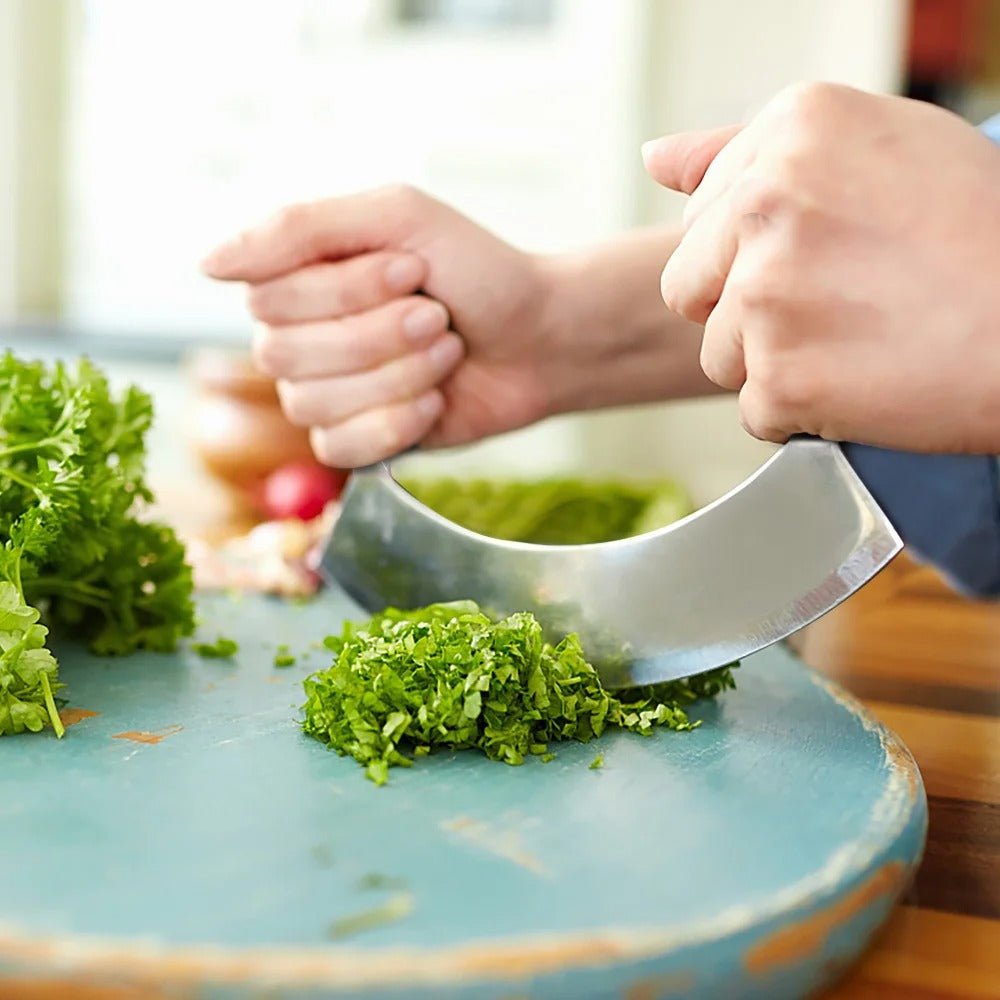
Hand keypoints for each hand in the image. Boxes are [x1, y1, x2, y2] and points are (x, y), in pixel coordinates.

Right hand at [202, 186, 556, 466]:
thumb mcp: (398, 217)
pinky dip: (398, 422)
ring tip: (445, 351)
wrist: (541, 338)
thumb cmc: (476, 271)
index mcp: (302, 277)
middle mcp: (302, 336)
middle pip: (282, 353)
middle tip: (436, 316)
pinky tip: (436, 401)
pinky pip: (339, 447)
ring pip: (312, 402)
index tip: (412, 270)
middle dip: (377, 334)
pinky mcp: (357, 440)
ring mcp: (327, 392)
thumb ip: (300, 228)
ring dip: (397, 375)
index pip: (266, 296)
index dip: (343, 290)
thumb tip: (206, 265)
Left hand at [643, 82, 999, 452]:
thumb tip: (654, 159)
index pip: (702, 215)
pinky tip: (863, 380)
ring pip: (719, 353)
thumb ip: (747, 149)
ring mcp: (768, 293)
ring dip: (774, 361)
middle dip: (743, 306)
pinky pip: (755, 410)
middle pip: (689, 287)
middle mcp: (767, 202)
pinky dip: (801, 411)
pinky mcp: (781, 376)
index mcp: (794, 129)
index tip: (823, 252)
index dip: (757, 249)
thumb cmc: (980, 231)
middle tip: (836, 302)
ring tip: (858, 340)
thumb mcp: (876, 146)